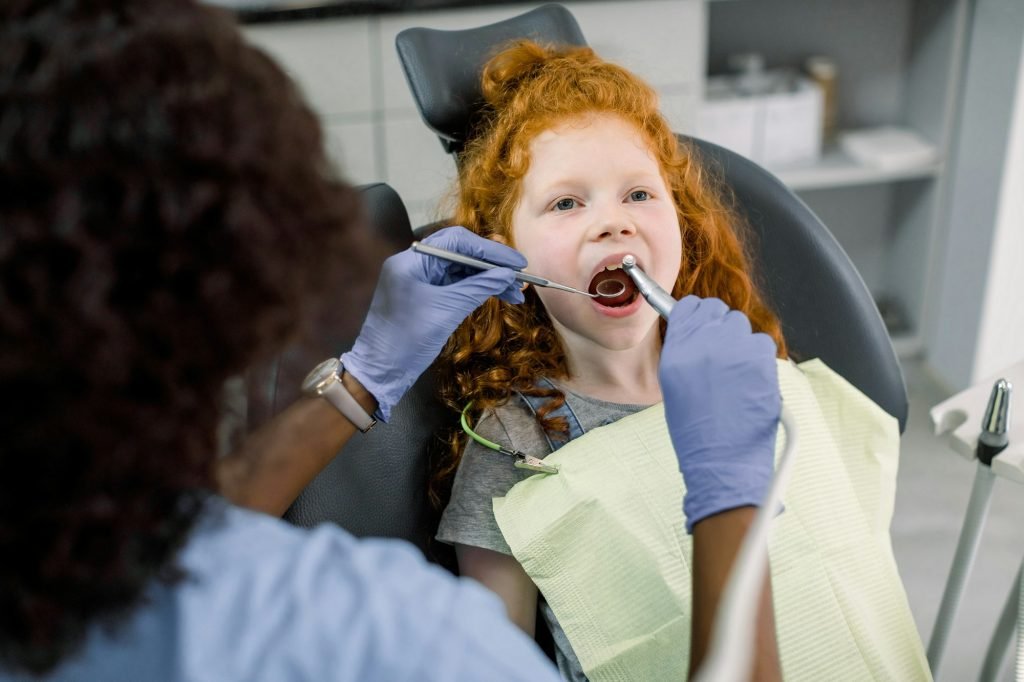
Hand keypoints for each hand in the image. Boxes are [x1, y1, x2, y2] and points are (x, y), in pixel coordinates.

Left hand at [342, 226, 525, 420]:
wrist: (380, 371)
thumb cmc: (407, 340)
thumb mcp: (447, 311)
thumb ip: (478, 287)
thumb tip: (507, 274)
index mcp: (412, 260)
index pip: (457, 241)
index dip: (490, 250)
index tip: (517, 262)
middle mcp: (414, 263)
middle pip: (461, 253)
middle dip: (492, 264)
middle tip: (520, 277)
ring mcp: (419, 279)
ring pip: (460, 270)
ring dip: (488, 279)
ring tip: (515, 293)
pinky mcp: (424, 295)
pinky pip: (454, 285)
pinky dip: (476, 290)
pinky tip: (498, 296)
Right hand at [658, 296, 779, 532]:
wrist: (723, 462)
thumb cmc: (696, 432)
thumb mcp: (673, 385)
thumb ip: (683, 349)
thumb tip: (696, 327)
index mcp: (679, 351)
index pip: (690, 307)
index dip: (695, 315)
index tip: (698, 323)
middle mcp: (707, 344)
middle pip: (717, 310)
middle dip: (717, 326)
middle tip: (718, 353)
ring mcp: (737, 351)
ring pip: (741, 325)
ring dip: (738, 342)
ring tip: (733, 373)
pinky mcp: (763, 362)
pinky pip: (761, 343)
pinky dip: (756, 357)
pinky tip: (748, 380)